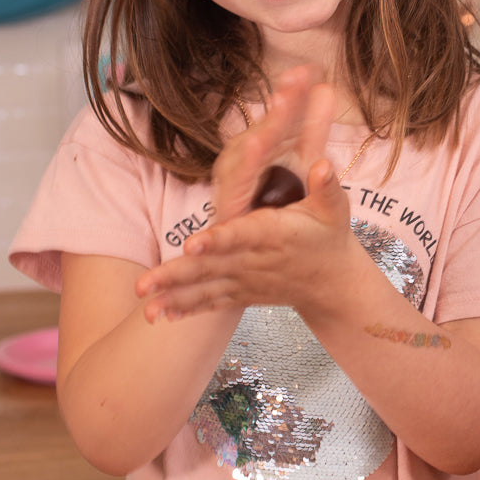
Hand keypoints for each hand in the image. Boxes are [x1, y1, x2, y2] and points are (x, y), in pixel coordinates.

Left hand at [134, 67, 355, 320]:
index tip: (192, 243)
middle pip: (211, 268)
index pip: (242, 236)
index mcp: (273, 234)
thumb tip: (321, 164)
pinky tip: (160, 315)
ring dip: (174, 298)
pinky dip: (188, 309)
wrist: (333, 282)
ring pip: (206, 289)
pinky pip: (212, 303)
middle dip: (176, 276)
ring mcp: (246, 281)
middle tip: (143, 284)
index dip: (217, 240)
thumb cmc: (329, 237)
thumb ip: (327, 185)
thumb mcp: (335, 208)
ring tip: (146, 309)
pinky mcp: (242, 294)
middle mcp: (255, 261)